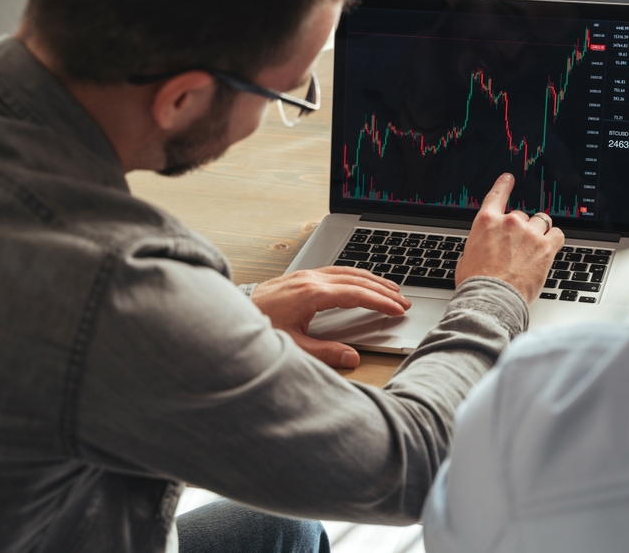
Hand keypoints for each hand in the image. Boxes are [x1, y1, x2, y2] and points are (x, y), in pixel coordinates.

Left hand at [250, 267, 411, 367]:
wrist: (225, 317)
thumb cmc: (256, 329)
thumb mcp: (292, 347)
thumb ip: (325, 353)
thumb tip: (352, 357)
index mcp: (312, 294)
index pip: (357, 295)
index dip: (381, 303)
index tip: (398, 310)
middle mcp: (310, 280)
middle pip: (357, 280)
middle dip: (383, 290)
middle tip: (403, 301)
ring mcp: (304, 276)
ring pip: (347, 271)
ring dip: (371, 279)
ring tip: (390, 288)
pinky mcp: (298, 277)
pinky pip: (335, 271)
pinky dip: (354, 275)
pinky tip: (359, 281)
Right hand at [456, 173, 564, 302]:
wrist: (491, 299)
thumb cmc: (476, 283)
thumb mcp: (467, 257)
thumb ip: (480, 244)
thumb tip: (484, 248)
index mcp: (486, 222)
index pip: (497, 195)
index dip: (504, 185)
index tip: (508, 179)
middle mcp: (508, 223)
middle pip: (520, 215)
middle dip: (520, 229)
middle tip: (518, 247)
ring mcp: (529, 233)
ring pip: (541, 222)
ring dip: (539, 232)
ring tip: (534, 248)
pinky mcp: (545, 247)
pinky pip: (557, 234)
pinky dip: (554, 240)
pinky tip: (549, 249)